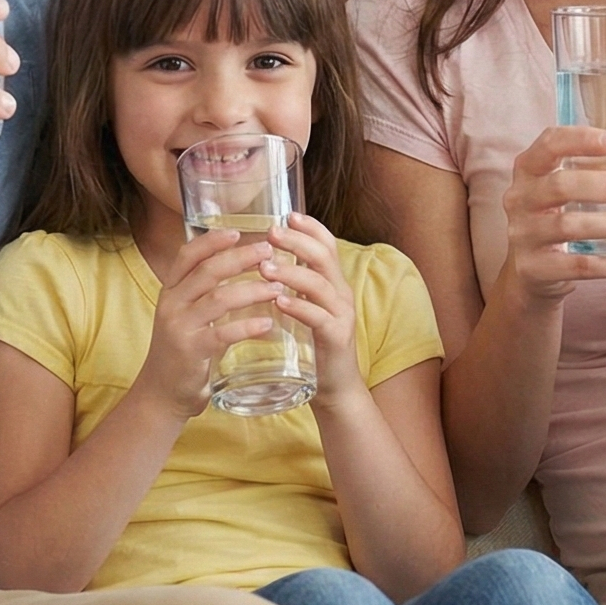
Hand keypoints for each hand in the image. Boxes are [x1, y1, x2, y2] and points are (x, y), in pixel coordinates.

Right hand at [137, 227, 286, 418]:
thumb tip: (244, 265)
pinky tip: (268, 325)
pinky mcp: (191, 351)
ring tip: (277, 287)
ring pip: (219, 299)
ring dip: (252, 290)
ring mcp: (179, 327)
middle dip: (241, 258)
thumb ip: (207, 293)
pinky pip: (223, 334)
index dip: (212, 241)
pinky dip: (248, 327)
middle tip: (269, 252)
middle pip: (208, 271)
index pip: (187, 256)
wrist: (162, 393)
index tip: (238, 231)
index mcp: (171, 290)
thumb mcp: (187, 314)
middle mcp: (172, 304)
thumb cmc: (184, 349)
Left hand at [260, 214, 369, 407]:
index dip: (311, 228)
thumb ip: (294, 288)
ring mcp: (341, 316)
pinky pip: (318, 318)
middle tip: (271, 233)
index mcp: (332, 284)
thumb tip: (264, 262)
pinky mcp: (336, 338)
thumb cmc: (315, 347)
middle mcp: (341, 294)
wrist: (336, 389)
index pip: (327, 245)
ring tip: (265, 268)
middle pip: (324, 257)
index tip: (288, 215)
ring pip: (319, 285)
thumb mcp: (307, 309)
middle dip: (297, 242)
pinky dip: (298, 307)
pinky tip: (279, 303)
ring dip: (291, 273)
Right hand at [497, 126, 605, 300]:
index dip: (580, 140)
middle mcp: (520, 197)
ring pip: (567, 227)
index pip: (549, 143)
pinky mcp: (534, 268)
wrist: (532, 271)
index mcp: (530, 168)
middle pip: (561, 185)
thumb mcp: (584, 189)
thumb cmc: (564, 214)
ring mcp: (523, 234)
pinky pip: (577, 266)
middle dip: (605, 185)